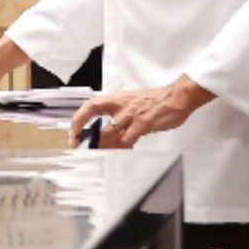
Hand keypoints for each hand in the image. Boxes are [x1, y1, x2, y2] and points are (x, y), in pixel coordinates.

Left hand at [67, 75, 215, 147]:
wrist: (176, 97)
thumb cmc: (154, 102)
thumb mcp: (131, 104)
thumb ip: (118, 117)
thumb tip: (107, 135)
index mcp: (115, 99)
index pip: (89, 106)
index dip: (78, 119)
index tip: (73, 133)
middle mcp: (120, 104)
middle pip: (93, 114)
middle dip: (84, 131)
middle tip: (80, 145)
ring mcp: (131, 113)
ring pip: (110, 131)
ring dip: (105, 144)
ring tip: (104, 151)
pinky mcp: (143, 122)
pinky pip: (128, 138)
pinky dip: (125, 145)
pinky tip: (126, 147)